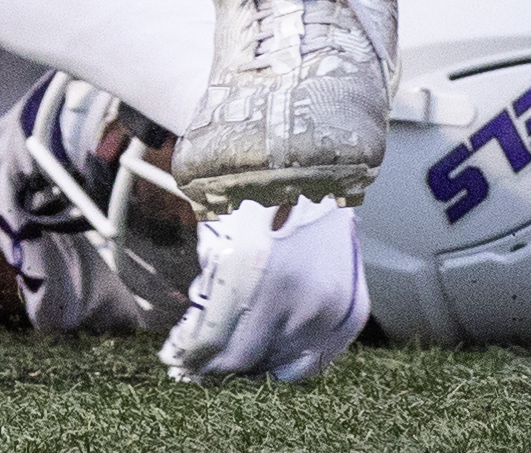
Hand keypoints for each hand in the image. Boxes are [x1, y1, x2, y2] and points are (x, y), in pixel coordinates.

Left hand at [164, 196, 368, 384]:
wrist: (322, 165)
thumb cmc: (260, 190)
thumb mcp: (220, 230)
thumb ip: (210, 286)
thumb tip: (195, 338)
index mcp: (252, 268)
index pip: (214, 341)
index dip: (191, 356)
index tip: (178, 360)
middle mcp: (295, 294)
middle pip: (244, 360)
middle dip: (215, 364)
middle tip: (200, 362)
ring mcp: (328, 308)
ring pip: (277, 364)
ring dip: (251, 362)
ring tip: (233, 349)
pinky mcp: (352, 313)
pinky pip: (313, 360)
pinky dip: (287, 360)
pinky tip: (269, 348)